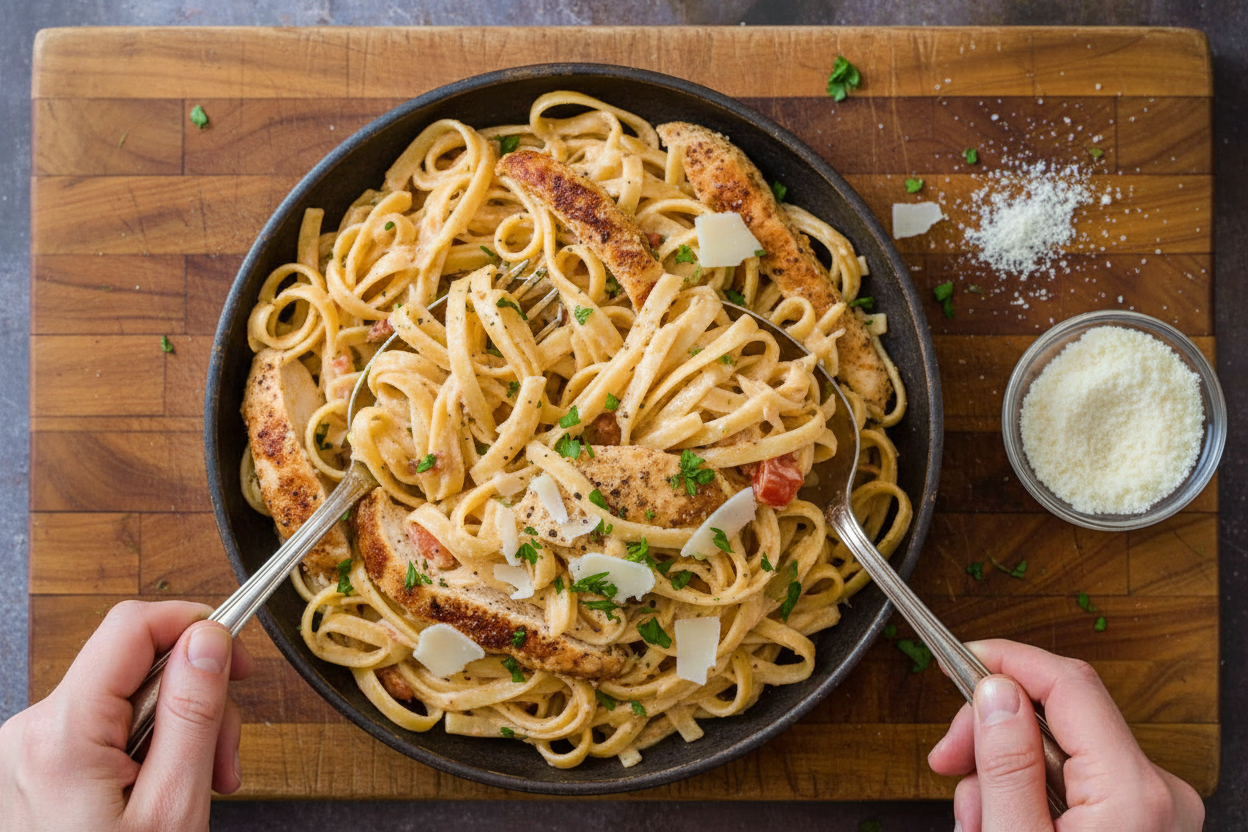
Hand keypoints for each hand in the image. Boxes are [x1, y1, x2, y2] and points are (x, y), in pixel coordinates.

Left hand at [0, 600, 253, 831]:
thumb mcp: (174, 807)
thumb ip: (193, 715)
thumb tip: (209, 638)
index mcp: (62, 734)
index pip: (132, 626)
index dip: (194, 624)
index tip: (236, 655)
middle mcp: (32, 731)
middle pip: (137, 666)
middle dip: (196, 701)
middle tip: (227, 759)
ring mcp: (29, 750)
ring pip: (127, 699)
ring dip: (178, 732)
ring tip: (200, 787)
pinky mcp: (36, 767)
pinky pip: (105, 729)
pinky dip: (146, 750)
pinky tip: (165, 791)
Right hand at [928, 639, 1203, 831]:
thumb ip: (1005, 767)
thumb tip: (995, 690)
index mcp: (1131, 792)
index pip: (1067, 682)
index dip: (1005, 660)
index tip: (958, 656)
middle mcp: (1154, 790)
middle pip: (1056, 715)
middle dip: (991, 733)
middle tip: (948, 760)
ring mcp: (1150, 807)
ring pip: (1055, 749)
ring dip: (1002, 774)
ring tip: (977, 821)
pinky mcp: (1137, 820)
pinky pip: (1069, 779)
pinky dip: (1026, 795)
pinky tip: (1003, 825)